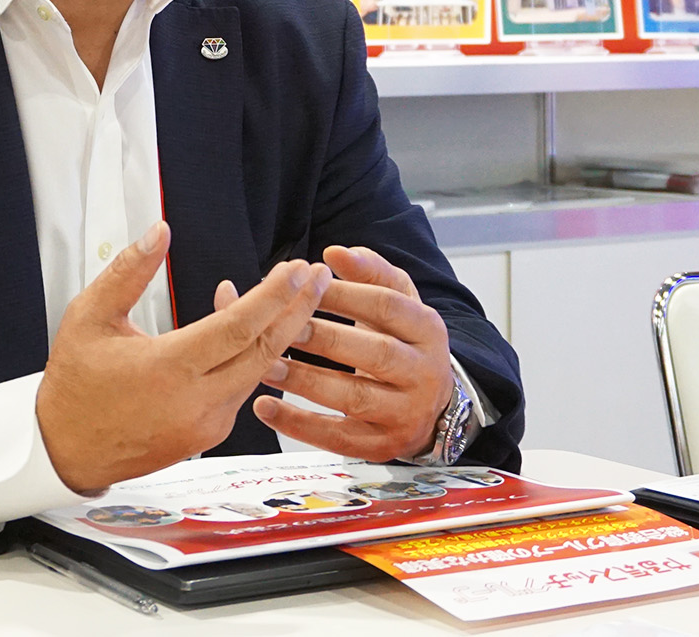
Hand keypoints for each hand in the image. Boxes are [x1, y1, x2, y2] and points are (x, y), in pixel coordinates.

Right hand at [36, 222, 331, 494]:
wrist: (66, 450)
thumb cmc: (74, 383)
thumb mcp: (88, 316)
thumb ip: (128, 271)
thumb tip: (160, 232)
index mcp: (168, 369)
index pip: (238, 327)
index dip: (274, 295)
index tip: (298, 268)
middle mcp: (196, 401)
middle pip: (263, 350)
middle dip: (297, 310)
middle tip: (318, 277)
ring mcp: (206, 423)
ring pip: (256, 371)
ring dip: (277, 332)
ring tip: (293, 295)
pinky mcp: (208, 435)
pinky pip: (240, 388)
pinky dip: (248, 355)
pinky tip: (243, 327)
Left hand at [252, 245, 455, 460]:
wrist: (434, 405)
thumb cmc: (402, 342)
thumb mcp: (398, 302)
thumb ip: (369, 272)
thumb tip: (335, 252)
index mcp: (428, 329)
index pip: (386, 306)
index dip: (343, 294)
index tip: (303, 283)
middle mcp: (424, 373)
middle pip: (374, 353)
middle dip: (324, 338)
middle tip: (281, 327)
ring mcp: (405, 413)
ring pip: (353, 396)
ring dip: (305, 381)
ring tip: (265, 366)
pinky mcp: (383, 446)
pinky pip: (338, 438)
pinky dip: (298, 425)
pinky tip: (265, 407)